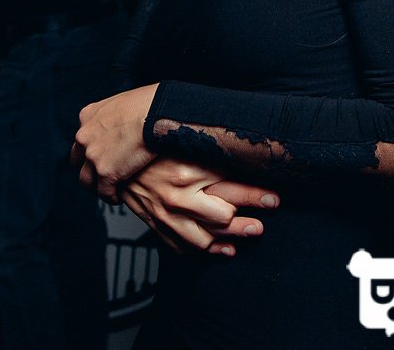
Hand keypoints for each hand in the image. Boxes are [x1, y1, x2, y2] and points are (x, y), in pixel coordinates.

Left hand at [72, 84, 160, 202]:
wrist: (158, 112)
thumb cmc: (151, 102)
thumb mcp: (125, 100)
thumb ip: (117, 113)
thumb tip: (128, 117)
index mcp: (88, 116)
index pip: (83, 138)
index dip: (93, 147)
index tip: (104, 153)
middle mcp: (85, 136)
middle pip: (78, 160)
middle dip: (88, 168)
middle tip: (102, 173)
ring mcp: (93, 156)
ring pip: (86, 180)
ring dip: (97, 186)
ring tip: (109, 189)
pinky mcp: (106, 173)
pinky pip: (104, 192)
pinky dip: (111, 196)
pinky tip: (119, 196)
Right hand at [122, 158, 278, 255]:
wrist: (118, 161)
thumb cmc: (157, 148)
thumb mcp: (188, 143)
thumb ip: (215, 150)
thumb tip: (248, 151)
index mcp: (189, 170)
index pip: (231, 186)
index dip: (256, 195)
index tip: (274, 200)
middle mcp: (178, 196)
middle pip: (221, 218)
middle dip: (245, 223)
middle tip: (261, 225)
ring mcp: (166, 214)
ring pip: (203, 238)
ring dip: (228, 240)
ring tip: (250, 235)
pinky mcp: (157, 225)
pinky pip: (182, 246)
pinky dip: (204, 250)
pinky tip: (224, 249)